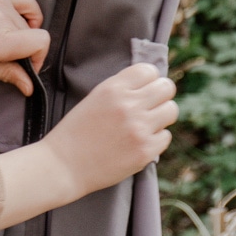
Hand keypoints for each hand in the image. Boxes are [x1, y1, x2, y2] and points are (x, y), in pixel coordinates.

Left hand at [0, 0, 49, 95]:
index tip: (25, 69)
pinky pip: (25, 1)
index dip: (39, 59)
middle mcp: (1, 18)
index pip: (40, 42)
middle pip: (32, 35)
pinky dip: (30, 13)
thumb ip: (5, 74)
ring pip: (26, 22)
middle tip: (6, 61)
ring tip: (1, 44)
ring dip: (21, 35)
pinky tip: (21, 23)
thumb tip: (30, 85)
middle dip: (25, 51)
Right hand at [0, 63, 177, 228]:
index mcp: (113, 88)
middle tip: (152, 105)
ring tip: (147, 124)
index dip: (149, 79)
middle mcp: (129, 105)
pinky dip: (156, 139)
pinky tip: (139, 142)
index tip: (144, 89)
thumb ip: (121, 89)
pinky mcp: (145, 151)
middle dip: (161, 95)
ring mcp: (139, 128)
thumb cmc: (76, 131)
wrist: (63, 165)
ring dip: (162, 116)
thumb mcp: (95, 98)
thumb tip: (149, 85)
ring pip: (171, 111)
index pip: (149, 70)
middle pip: (166, 87)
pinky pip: (166, 136)